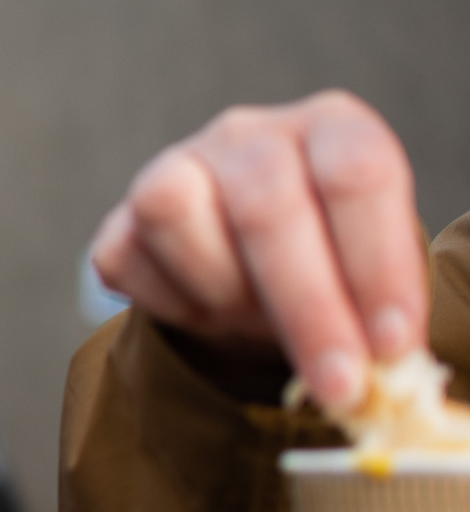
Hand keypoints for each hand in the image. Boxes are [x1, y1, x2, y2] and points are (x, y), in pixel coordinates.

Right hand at [90, 91, 426, 409]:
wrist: (254, 275)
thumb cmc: (329, 269)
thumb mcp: (375, 276)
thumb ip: (384, 310)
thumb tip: (387, 372)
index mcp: (331, 128)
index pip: (356, 174)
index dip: (377, 263)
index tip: (391, 344)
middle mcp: (249, 135)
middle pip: (265, 204)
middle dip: (306, 306)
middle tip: (337, 383)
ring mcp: (173, 168)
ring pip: (172, 209)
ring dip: (221, 291)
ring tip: (253, 325)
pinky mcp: (119, 220)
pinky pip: (124, 259)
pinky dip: (167, 306)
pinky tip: (206, 317)